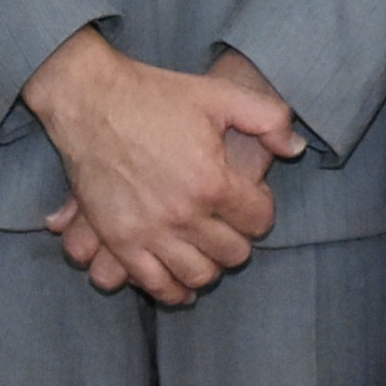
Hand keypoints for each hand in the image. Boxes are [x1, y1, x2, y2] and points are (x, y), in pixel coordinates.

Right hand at [24, 32, 297, 306]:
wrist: (91, 101)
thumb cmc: (157, 95)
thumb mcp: (220, 94)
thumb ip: (268, 118)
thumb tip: (295, 148)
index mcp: (212, 181)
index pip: (259, 220)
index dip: (261, 209)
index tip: (251, 198)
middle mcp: (183, 214)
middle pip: (232, 253)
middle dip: (239, 239)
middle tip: (231, 223)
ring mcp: (148, 232)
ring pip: (197, 275)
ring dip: (210, 266)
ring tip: (209, 250)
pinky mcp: (119, 240)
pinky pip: (153, 283)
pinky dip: (172, 290)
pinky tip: (181, 283)